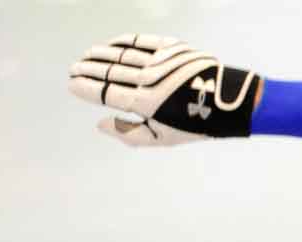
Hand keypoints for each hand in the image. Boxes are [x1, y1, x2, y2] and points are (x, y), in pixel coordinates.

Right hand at [69, 34, 259, 147]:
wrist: (229, 103)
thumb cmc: (194, 124)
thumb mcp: (162, 138)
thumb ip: (128, 133)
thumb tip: (99, 124)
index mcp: (146, 104)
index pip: (104, 93)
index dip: (84, 89)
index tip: (71, 85)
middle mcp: (150, 80)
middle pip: (109, 71)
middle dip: (87, 69)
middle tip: (73, 68)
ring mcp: (161, 62)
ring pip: (121, 54)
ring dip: (101, 54)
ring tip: (87, 55)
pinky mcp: (172, 49)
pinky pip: (141, 41)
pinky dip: (122, 42)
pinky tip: (111, 44)